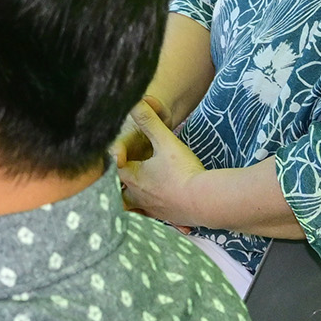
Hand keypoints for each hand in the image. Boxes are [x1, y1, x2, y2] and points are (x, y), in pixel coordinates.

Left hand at [117, 99, 203, 223]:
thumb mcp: (165, 141)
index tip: (118, 154)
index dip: (116, 159)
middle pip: (119, 191)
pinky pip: (154, 217)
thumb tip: (133, 102)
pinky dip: (153, 211)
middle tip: (123, 174)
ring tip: (138, 192)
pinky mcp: (167, 219)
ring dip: (134, 199)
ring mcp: (152, 210)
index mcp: (131, 177)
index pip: (113, 168)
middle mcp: (137, 196)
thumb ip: (149, 121)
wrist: (206, 202)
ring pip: (135, 206)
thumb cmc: (183, 171)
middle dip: (120, 183)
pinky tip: (160, 208)